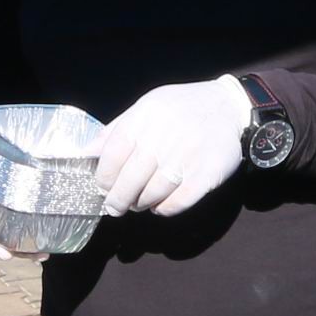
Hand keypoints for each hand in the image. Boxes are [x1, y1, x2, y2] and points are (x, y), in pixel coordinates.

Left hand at [95, 76, 253, 214]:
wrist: (229, 107)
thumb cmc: (182, 109)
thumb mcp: (147, 108)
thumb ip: (117, 129)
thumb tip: (87, 153)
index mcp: (146, 116)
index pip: (113, 152)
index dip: (104, 176)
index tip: (103, 187)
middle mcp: (165, 134)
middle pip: (130, 179)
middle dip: (118, 199)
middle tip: (115, 207)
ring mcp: (187, 155)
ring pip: (152, 194)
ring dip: (141, 204)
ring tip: (139, 203)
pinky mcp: (207, 173)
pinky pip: (177, 202)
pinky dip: (164, 209)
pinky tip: (160, 205)